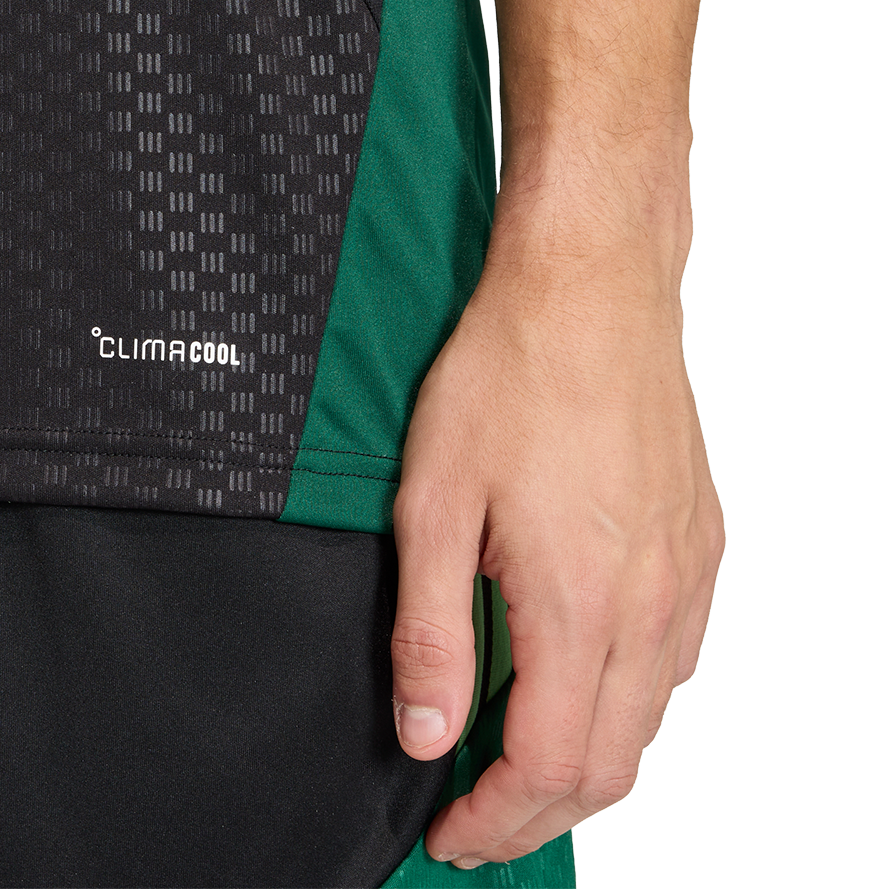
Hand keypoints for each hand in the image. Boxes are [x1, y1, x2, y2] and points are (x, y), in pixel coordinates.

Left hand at [387, 174, 724, 867]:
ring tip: (514, 755)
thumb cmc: (508, 375)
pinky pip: (671, 656)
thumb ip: (429, 630)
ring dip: (583, 758)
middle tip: (474, 813)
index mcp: (577, 603)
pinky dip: (622, 696)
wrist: (588, 290)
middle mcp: (648, 603)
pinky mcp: (697, 542)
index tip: (448, 833)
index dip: (495, 821)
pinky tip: (576, 674)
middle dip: (536, 811)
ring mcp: (685, 574)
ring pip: (646, 715)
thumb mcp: (432, 503)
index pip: (548, 767)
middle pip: (608, 763)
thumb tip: (424, 733)